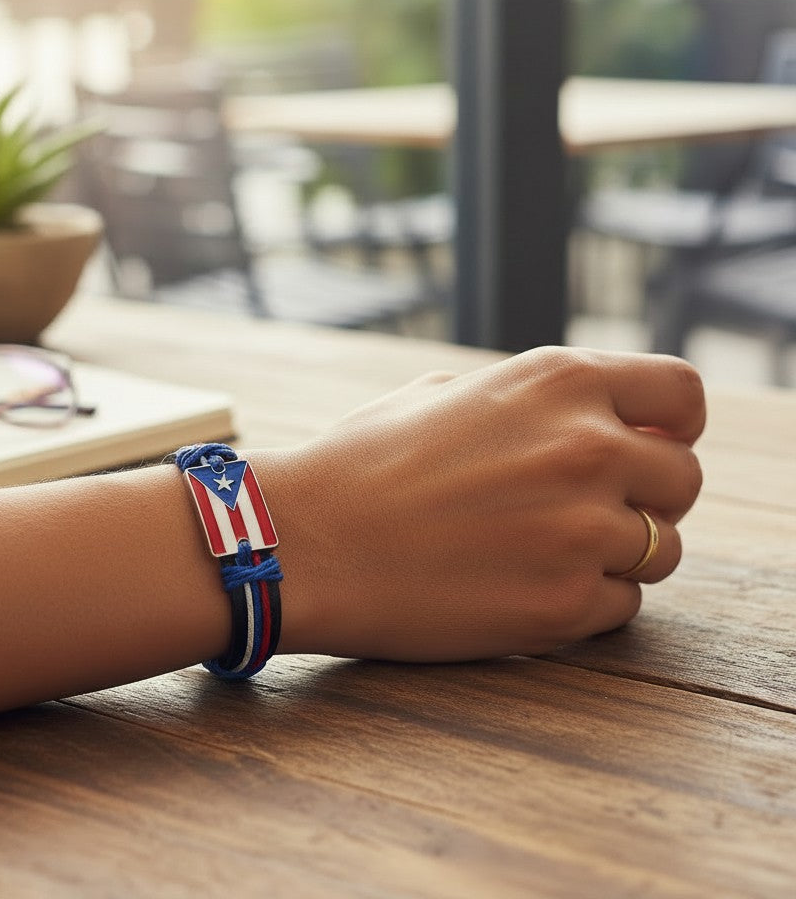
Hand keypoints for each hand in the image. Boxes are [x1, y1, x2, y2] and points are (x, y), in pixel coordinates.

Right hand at [270, 347, 704, 661]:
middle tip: (586, 509)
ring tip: (545, 551)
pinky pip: (621, 607)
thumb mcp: (446, 392)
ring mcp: (580, 531)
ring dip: (617, 554)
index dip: (670, 425)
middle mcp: (584, 449)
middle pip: (683, 481)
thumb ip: (533, 399)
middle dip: (646, 496)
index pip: (683, 394)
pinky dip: (586, 602)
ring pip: (662, 551)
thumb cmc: (364, 463)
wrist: (305, 543)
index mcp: (557, 382)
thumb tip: (594, 418)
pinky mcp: (562, 607)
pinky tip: (525, 586)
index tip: (645, 447)